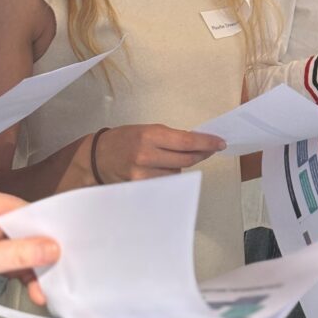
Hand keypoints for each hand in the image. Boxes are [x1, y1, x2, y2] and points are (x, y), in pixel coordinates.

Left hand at [0, 190, 59, 304]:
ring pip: (19, 249)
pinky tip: (34, 287)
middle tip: (59, 268)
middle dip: (40, 254)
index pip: (26, 211)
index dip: (46, 227)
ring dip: (32, 270)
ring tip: (46, 287)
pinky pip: (11, 261)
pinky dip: (21, 274)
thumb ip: (15, 253)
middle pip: (25, 231)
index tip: (63, 244)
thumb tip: (50, 249)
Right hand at [93, 125, 226, 183]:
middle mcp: (147, 155)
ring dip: (182, 166)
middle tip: (210, 149)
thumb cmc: (124, 139)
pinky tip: (162, 170)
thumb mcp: (147, 130)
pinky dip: (169, 176)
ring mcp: (143, 174)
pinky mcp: (140, 188)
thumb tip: (197, 143)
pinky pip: (165, 183)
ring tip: (170, 158)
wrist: (97, 157)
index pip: (187, 141)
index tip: (220, 143)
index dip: (207, 143)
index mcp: (150, 135)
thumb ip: (170, 137)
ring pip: (177, 173)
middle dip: (201, 154)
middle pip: (186, 159)